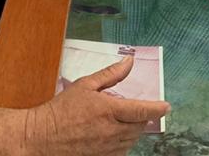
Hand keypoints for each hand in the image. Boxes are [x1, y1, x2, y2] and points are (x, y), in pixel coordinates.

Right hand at [25, 55, 168, 155]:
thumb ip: (110, 74)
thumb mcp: (85, 85)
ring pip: (132, 140)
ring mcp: (107, 149)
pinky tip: (113, 135)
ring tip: (119, 121)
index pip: (142, 111)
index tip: (166, 106)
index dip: (157, 108)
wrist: (41, 138)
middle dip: (141, 117)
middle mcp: (111, 132)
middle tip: (133, 110)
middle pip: (139, 126)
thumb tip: (128, 62)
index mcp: (109, 110)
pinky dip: (123, 143)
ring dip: (132, 130)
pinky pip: (121, 152)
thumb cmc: (61, 110)